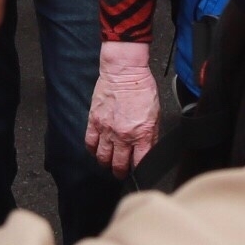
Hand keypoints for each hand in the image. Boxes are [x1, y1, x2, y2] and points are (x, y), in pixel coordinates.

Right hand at [85, 40, 160, 177]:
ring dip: (106, 163)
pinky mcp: (94, 121)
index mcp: (141, 133)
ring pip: (103, 158)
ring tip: (109, 163)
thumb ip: (151, 135)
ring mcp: (106, 129)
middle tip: (122, 173)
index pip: (140, 163)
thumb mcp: (155, 114)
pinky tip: (97, 150)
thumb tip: (148, 150)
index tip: (139, 173)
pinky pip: (90, 143)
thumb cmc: (141, 88)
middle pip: (119, 165)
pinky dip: (93, 150)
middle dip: (121, 172)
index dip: (140, 171)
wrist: (124, 71)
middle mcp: (123, 135)